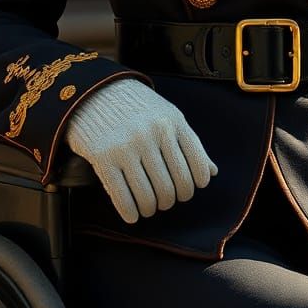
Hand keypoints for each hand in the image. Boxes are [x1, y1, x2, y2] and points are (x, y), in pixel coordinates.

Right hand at [63, 77, 217, 223]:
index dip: (195, 185)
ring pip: (150, 197)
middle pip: (174, 186)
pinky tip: (132, 214)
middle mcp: (153, 133)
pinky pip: (123, 198)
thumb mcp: (167, 115)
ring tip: (149, 206)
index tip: (187, 189)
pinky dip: (131, 213)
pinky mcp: (104, 158)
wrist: (96, 92)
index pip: (198, 166)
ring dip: (151, 208)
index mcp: (173, 121)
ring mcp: (128, 146)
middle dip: (172, 200)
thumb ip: (188, 143)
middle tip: (165, 199)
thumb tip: (212, 173)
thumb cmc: (137, 108)